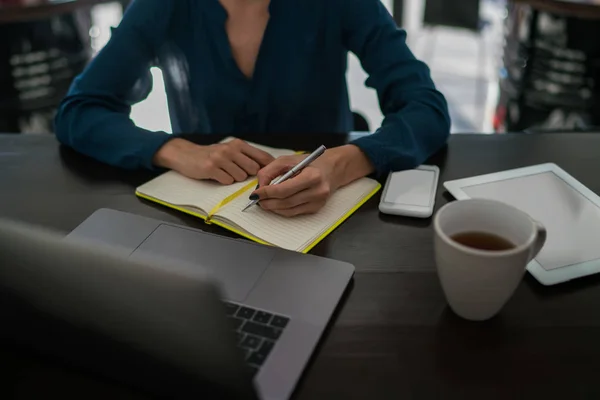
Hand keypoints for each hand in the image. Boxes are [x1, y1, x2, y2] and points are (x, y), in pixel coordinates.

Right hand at [153, 138, 274, 183]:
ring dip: (234, 179)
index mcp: (238, 144)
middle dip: (249, 175)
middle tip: (238, 174)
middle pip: (253, 169)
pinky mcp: (211, 168)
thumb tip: (269, 168)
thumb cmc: (212, 155)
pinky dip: (224, 181)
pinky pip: (227, 181)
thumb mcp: (230, 150)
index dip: (269, 168)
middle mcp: (231, 149)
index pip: (262, 156)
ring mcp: (220, 158)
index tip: (271, 175)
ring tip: (224, 172)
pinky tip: (217, 176)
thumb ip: (247, 156)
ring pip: (240, 177)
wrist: (185, 155)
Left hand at [252, 145, 374, 216]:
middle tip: (257, 199)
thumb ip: (270, 171)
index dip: (266, 193)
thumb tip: (260, 187)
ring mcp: (318, 202)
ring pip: (288, 210)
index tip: (255, 193)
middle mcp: (318, 191)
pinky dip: (282, 210)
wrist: (332, 169)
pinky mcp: (317, 208)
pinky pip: (294, 213)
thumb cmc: (309, 163)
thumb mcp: (288, 160)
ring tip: (264, 202)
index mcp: (312, 176)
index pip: (284, 189)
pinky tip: (275, 204)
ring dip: (273, 208)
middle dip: (267, 202)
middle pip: (285, 202)